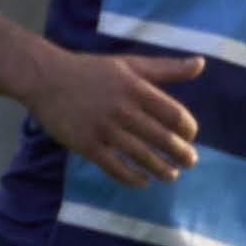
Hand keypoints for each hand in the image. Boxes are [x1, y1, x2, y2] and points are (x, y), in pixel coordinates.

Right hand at [25, 45, 205, 186]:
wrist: (44, 78)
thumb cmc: (92, 71)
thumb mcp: (130, 64)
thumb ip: (167, 68)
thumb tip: (201, 63)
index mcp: (136, 89)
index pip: (174, 115)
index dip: (188, 130)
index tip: (189, 137)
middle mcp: (122, 109)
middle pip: (162, 139)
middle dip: (181, 154)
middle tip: (190, 162)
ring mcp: (103, 128)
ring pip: (142, 156)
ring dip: (162, 170)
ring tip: (171, 175)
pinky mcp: (86, 145)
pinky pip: (115, 168)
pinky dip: (133, 178)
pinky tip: (143, 181)